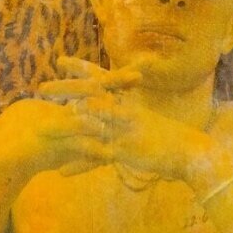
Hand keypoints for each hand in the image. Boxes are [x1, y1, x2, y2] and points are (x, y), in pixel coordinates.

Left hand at [37, 58, 211, 184]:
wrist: (191, 151)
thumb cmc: (170, 138)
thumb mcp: (147, 120)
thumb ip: (129, 113)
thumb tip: (117, 106)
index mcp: (129, 102)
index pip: (102, 79)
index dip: (81, 68)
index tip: (60, 60)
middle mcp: (124, 112)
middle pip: (90, 95)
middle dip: (65, 89)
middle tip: (41, 86)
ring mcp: (123, 131)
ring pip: (88, 126)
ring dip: (63, 129)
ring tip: (40, 131)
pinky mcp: (126, 152)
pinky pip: (97, 159)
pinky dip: (79, 166)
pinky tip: (61, 172)